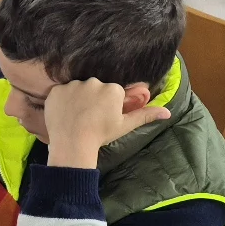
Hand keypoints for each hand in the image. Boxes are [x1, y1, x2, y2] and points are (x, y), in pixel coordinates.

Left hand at [44, 78, 169, 168]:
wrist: (73, 143)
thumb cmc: (101, 134)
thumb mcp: (125, 125)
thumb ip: (145, 115)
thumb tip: (167, 113)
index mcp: (112, 89)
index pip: (111, 92)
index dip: (107, 106)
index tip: (102, 117)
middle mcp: (94, 82)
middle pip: (94, 88)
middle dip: (92, 100)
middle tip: (89, 118)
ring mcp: (73, 85)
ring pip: (78, 89)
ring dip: (77, 99)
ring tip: (76, 117)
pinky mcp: (57, 90)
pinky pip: (61, 92)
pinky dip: (62, 101)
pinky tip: (64, 114)